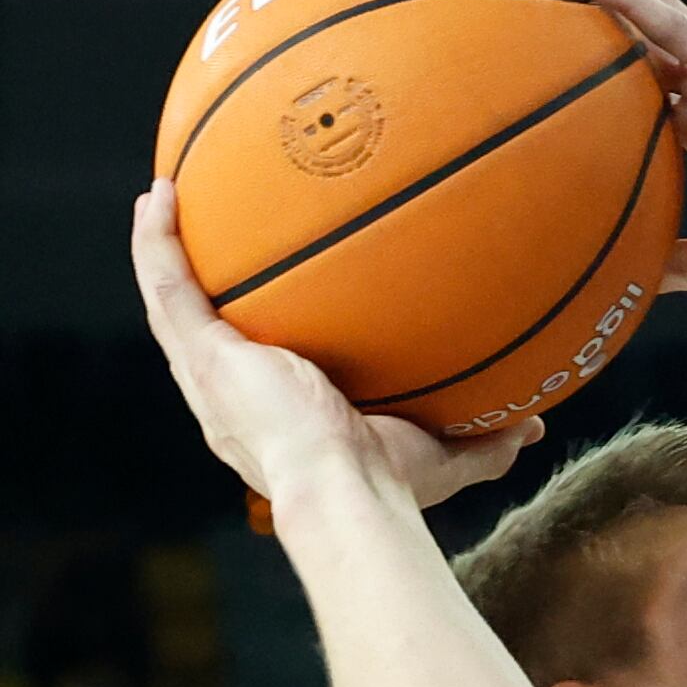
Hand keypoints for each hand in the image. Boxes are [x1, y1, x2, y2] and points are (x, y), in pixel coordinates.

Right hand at [131, 183, 539, 510]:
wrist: (344, 490)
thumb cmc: (385, 488)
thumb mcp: (441, 456)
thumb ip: (482, 440)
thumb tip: (530, 425)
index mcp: (270, 418)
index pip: (252, 367)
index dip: (245, 333)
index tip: (259, 300)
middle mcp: (227, 397)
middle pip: (198, 330)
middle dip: (193, 284)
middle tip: (196, 236)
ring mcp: (206, 376)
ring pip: (168, 302)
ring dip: (160, 247)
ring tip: (160, 199)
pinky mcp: (200, 355)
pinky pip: (167, 285)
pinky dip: (157, 240)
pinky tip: (158, 196)